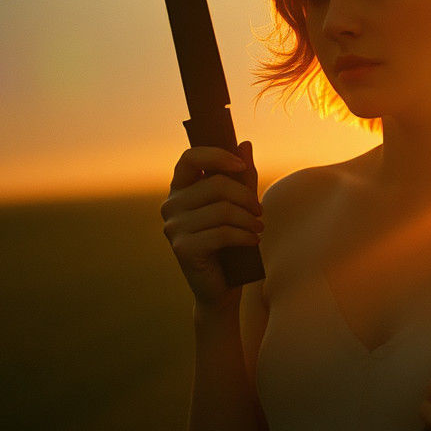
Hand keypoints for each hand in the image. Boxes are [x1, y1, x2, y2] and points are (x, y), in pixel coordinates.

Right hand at [160, 141, 262, 311]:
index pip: (189, 157)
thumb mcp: (238, 204)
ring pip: (222, 210)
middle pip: (216, 185)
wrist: (221, 286)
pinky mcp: (183, 248)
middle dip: (246, 197)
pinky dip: (244, 235)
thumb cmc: (230, 241)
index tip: (240, 165)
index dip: (216, 156)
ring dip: (248, 219)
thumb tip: (244, 144)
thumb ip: (241, 176)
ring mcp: (173, 227)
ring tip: (258, 228)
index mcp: (180, 189)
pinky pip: (221, 233)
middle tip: (259, 211)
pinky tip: (253, 240)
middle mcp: (171, 205)